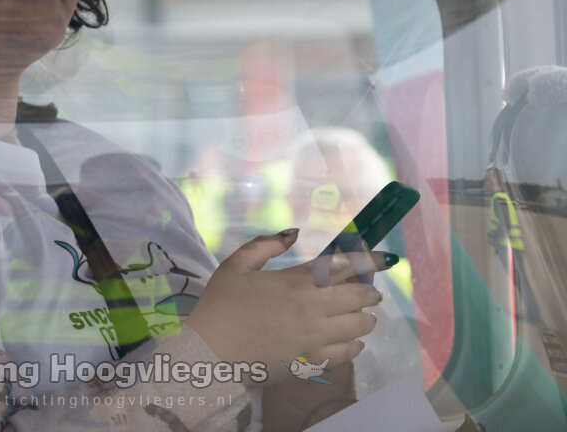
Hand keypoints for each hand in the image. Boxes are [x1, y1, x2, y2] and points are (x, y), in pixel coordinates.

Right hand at [187, 230, 389, 382]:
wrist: (210, 352)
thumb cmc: (220, 305)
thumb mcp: (236, 265)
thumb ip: (265, 245)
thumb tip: (293, 233)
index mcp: (296, 281)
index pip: (343, 265)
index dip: (368, 259)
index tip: (384, 258)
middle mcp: (313, 308)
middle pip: (358, 296)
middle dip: (370, 291)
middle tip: (370, 290)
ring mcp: (315, 338)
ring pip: (358, 326)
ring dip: (365, 318)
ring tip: (363, 316)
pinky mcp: (311, 362)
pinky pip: (347, 353)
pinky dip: (355, 345)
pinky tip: (352, 342)